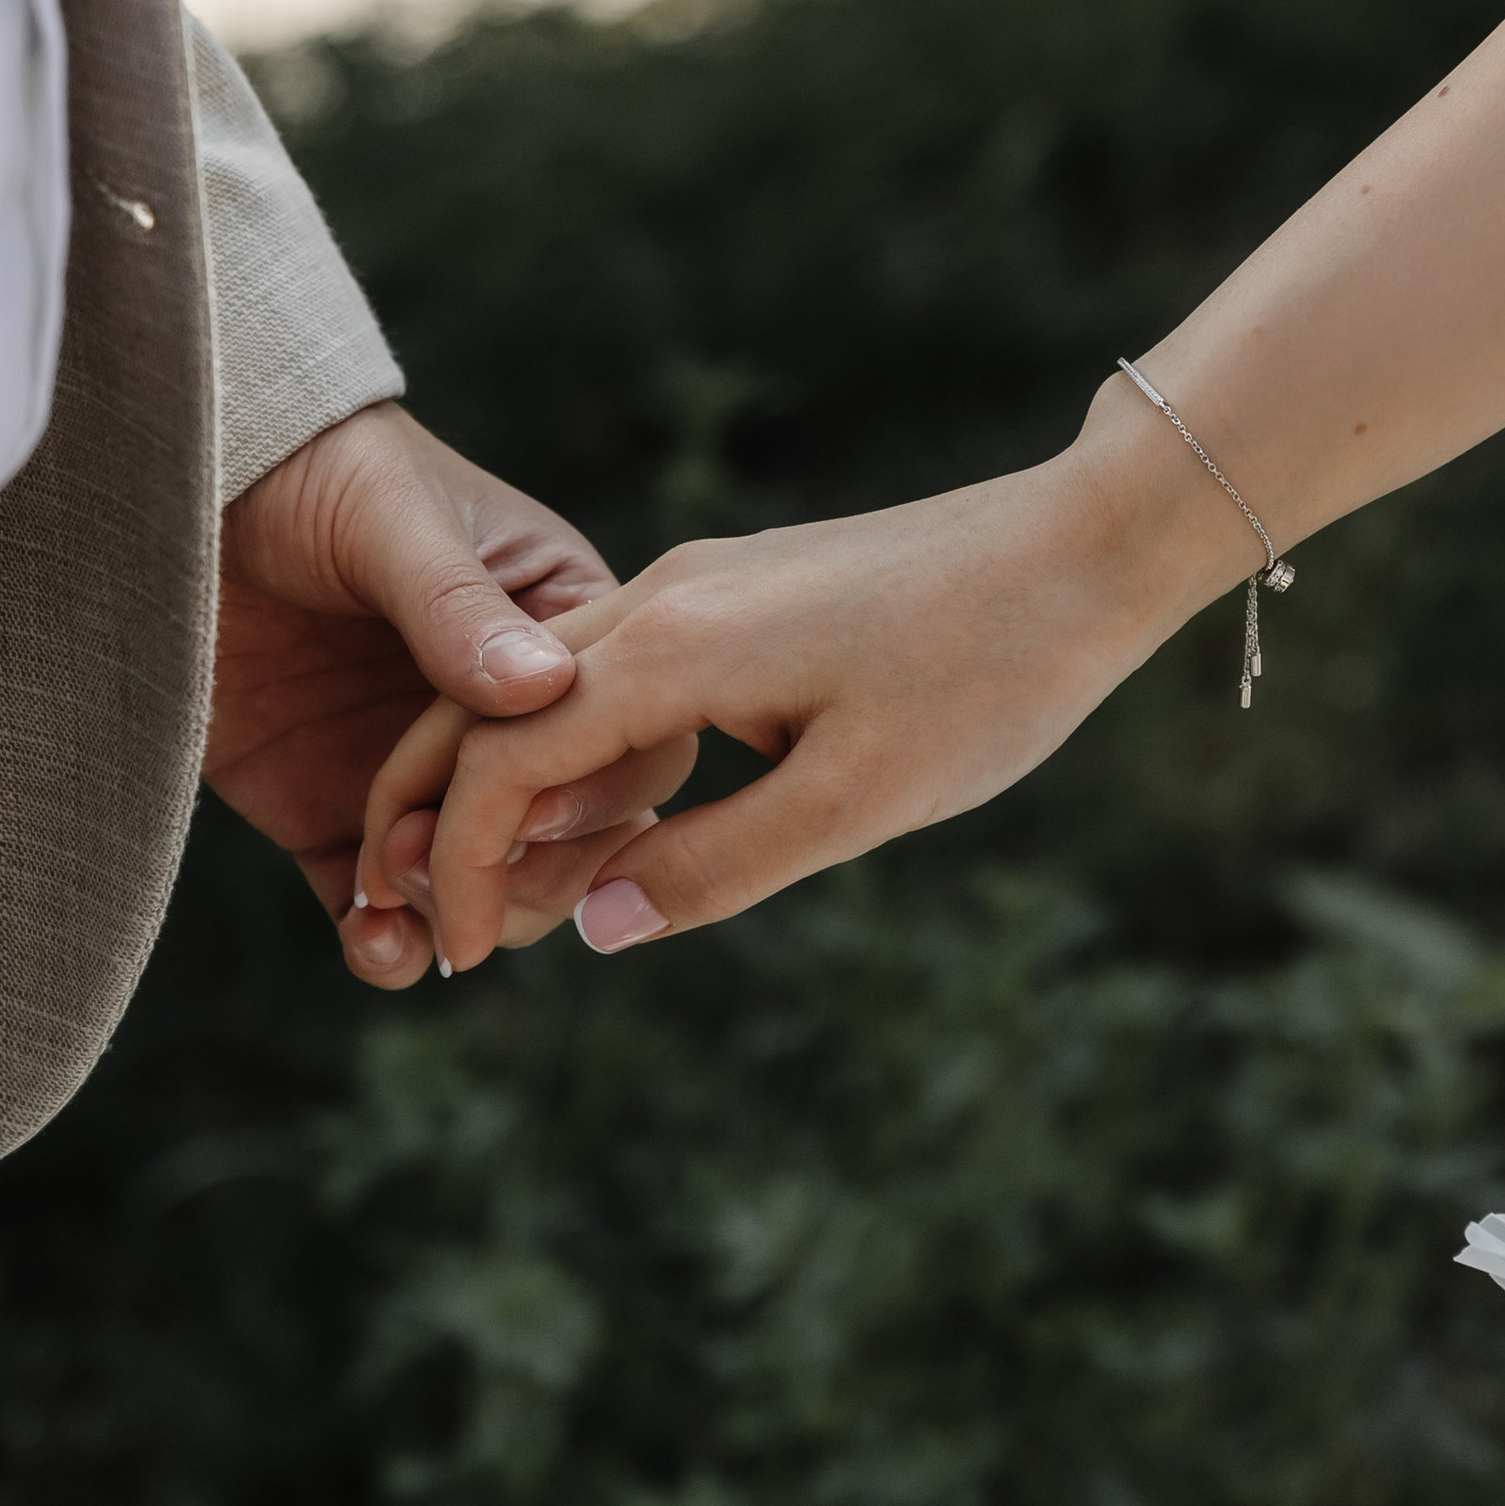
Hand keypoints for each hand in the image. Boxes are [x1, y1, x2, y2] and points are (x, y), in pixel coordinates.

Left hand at [208, 403, 696, 988]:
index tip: (529, 809)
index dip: (597, 791)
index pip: (629, 734)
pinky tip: (368, 942)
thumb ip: (457, 607)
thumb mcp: (391, 520)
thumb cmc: (311, 471)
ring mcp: (424, 775)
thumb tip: (545, 690)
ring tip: (391, 898)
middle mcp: (508, 717)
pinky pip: (382, 912)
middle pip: (577, 837)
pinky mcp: (336, 816)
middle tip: (446, 872)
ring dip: (456, 915)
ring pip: (490, 890)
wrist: (174, 487)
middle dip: (528, 876)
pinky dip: (385, 947)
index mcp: (559, 630)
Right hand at [356, 382, 1264, 969]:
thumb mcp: (856, 802)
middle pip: (489, 709)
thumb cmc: (988, 676)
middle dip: (433, 817)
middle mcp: (662, 598)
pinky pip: (614, 671)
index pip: (504, 762)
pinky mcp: (744, 590)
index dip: (462, 867)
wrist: (1088, 546)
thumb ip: (718, 867)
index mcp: (673, 647)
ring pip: (547, 688)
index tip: (469, 959)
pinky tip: (603, 820)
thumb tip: (595, 929)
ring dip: (504, 787)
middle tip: (416, 926)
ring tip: (501, 894)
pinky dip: (577, 748)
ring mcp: (702, 584)